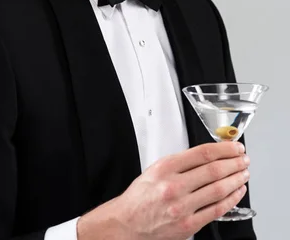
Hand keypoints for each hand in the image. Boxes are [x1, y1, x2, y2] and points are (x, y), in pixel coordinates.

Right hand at [77, 142, 249, 239]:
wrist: (128, 222)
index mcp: (165, 168)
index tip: (234, 147)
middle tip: (244, 158)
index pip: (202, 153)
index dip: (224, 149)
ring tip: (243, 173)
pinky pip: (216, 210)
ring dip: (236, 179)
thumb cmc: (142, 196)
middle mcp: (174, 186)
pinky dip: (231, 199)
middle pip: (213, 170)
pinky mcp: (188, 225)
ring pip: (218, 189)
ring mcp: (182, 207)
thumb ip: (181, 162)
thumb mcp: (156, 168)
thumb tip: (209, 155)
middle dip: (234, 163)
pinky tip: (237, 192)